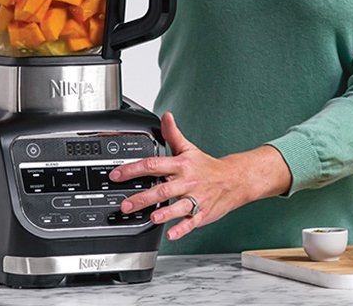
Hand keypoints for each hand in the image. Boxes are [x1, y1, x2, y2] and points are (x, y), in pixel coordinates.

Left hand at [109, 113, 291, 240]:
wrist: (235, 180)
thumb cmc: (208, 167)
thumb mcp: (189, 149)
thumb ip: (173, 134)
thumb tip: (165, 116)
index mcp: (181, 165)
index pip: (154, 165)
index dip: (134, 169)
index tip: (117, 174)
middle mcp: (187, 182)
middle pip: (163, 189)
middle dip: (143, 197)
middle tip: (126, 204)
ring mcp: (196, 198)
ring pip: (178, 206)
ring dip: (164, 213)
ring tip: (152, 217)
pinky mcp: (203, 213)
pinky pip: (192, 222)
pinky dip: (182, 229)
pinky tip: (171, 234)